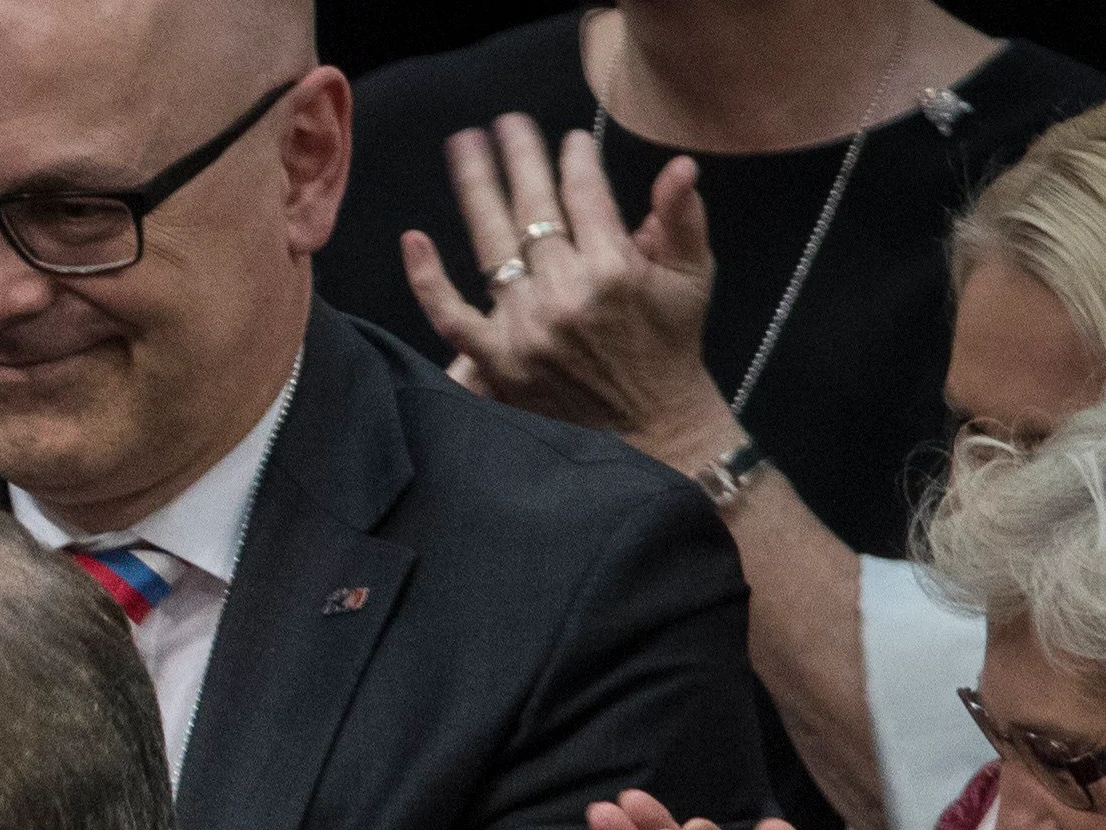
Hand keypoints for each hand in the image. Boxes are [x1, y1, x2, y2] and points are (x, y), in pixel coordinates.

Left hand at [402, 117, 730, 466]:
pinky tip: (414, 239)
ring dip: (476, 188)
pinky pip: (451, 316)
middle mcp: (566, 293)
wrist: (647, 431)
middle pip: (532, 210)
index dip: (575, 161)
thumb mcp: (692, 281)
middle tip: (506, 122)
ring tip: (464, 146)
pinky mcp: (496, 359)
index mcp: (616, 269)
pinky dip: (428, 280)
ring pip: (491, 245)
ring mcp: (525, 326)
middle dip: (520, 158)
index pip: (585, 196)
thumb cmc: (669, 349)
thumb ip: (682, 220)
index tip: (569, 140)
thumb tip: (679, 167)